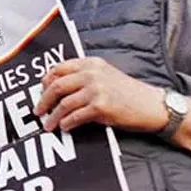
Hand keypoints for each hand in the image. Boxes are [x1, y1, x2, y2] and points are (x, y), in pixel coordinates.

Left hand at [35, 57, 167, 133]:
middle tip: (38, 111)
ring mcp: (97, 90)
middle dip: (44, 100)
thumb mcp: (106, 75)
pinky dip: (66, 123)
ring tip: (48, 125)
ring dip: (53, 116)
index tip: (41, 93)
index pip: (58, 69)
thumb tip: (56, 88)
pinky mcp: (101, 107)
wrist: (153, 105)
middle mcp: (92, 74)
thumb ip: (84, 76)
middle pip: (57, 86)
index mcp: (91, 64)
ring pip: (64, 104)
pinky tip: (64, 127)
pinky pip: (75, 116)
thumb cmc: (128, 93)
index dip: (45, 82)